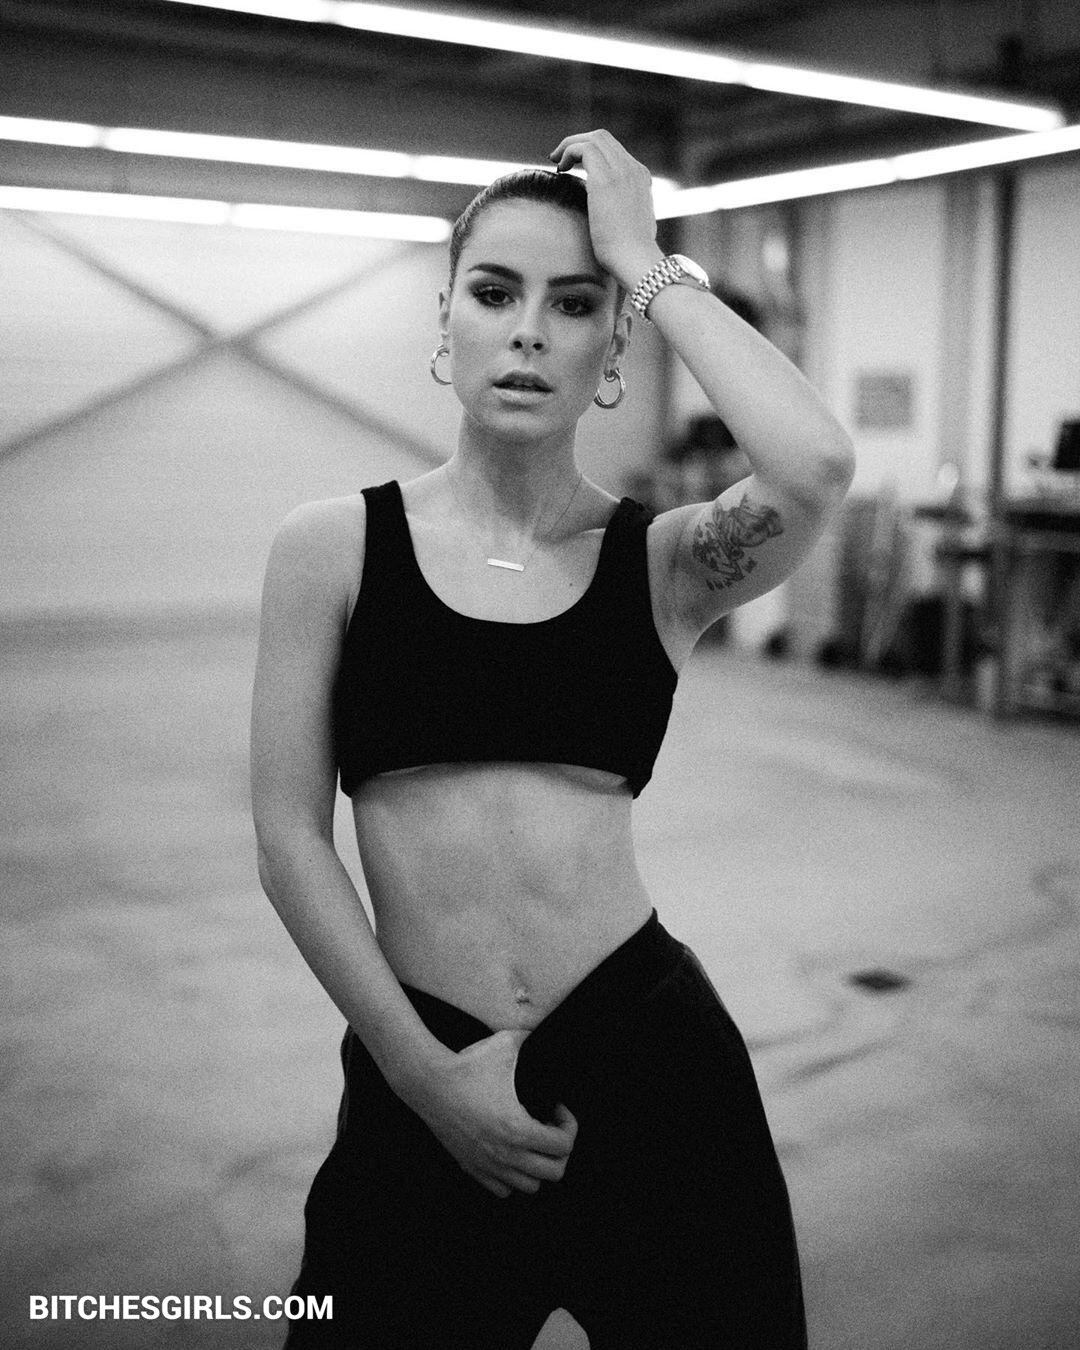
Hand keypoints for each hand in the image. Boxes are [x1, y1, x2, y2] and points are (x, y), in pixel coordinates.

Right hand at [407, 1027, 577, 1198]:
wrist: (428, 1082)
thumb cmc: (467, 1065)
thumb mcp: (506, 1044)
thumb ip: (531, 1038)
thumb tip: (544, 1033)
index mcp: (519, 1129)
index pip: (564, 1146)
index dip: (569, 1125)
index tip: (557, 1109)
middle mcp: (506, 1154)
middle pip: (554, 1172)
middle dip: (560, 1151)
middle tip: (551, 1129)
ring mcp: (488, 1165)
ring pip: (529, 1186)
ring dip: (538, 1166)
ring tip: (532, 1143)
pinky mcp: (471, 1167)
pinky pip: (502, 1190)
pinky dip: (513, 1178)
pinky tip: (510, 1153)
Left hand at [547, 128, 662, 290]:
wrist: (635, 259)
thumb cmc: (630, 254)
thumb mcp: (633, 226)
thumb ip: (625, 213)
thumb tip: (614, 218)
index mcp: (641, 178)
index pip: (615, 152)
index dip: (592, 155)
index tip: (576, 168)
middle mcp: (632, 169)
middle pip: (604, 138)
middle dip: (579, 142)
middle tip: (561, 159)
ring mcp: (621, 171)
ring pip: (594, 138)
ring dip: (570, 145)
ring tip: (556, 161)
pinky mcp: (605, 179)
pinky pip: (584, 148)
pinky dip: (568, 151)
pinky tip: (560, 168)